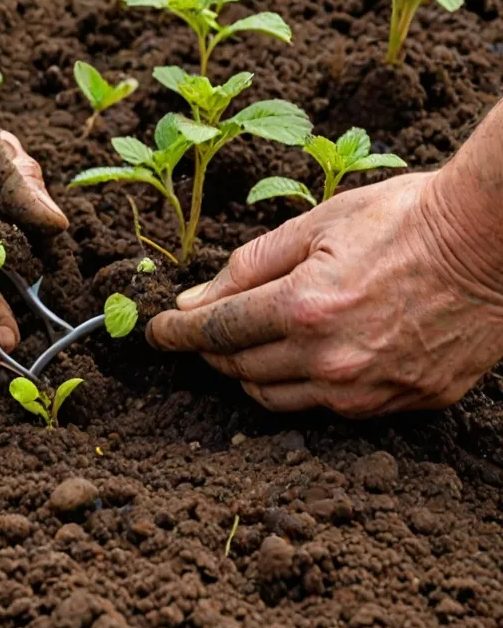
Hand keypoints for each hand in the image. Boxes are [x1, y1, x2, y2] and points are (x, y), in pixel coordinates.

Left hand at [146, 172, 502, 417]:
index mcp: (304, 308)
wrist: (492, 242)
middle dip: (212, 351)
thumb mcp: (315, 224)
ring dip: (251, 374)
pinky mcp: (403, 402)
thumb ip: (248, 267)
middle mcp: (331, 359)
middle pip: (240, 369)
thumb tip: (194, 301)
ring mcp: (369, 388)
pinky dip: (304, 387)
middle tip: (203, 332)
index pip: (216, 331)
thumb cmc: (404, 220)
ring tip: (248, 347)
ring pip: (278, 399)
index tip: (157, 334)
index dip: (177, 333)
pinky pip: (330, 407)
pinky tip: (306, 360)